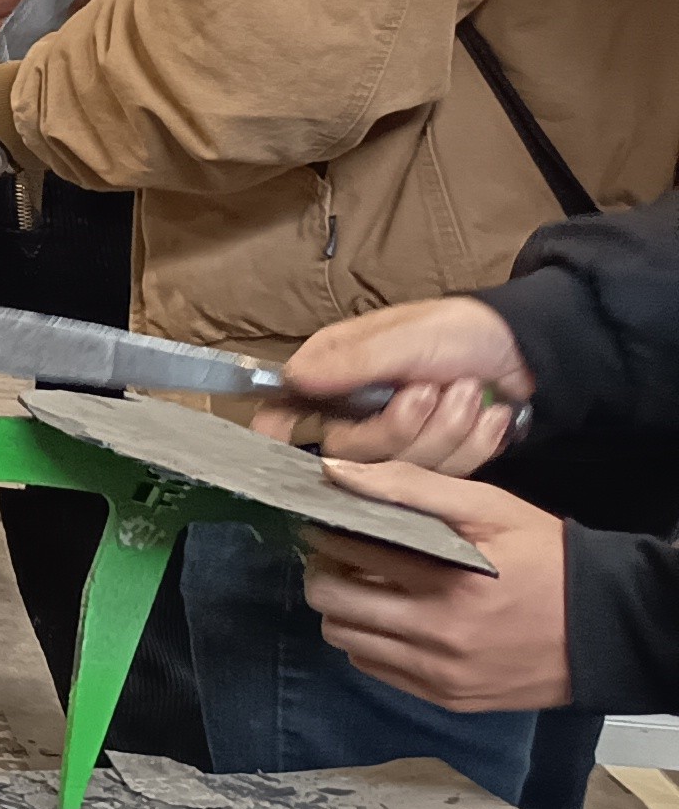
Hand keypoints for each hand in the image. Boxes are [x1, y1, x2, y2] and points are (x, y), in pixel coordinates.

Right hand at [251, 298, 532, 472]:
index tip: (285, 441)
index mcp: (335, 373)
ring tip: (471, 392)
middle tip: (434, 390)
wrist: (527, 350)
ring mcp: (396, 441)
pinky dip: (474, 444)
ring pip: (399, 469)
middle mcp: (356, 411)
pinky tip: (488, 415)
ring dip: (447, 429)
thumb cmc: (460, 331)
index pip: (286, 410)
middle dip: (403, 426)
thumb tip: (294, 379)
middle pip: (350, 452)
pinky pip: (443, 477)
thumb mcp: (406, 339)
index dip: (282, 430)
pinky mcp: (434, 462)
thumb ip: (351, 363)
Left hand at [302, 463, 570, 711]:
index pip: (350, 552)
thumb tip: (336, 474)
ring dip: (341, 611)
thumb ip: (412, 487)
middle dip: (324, 573)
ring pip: (347, 641)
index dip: (327, 533)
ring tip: (361, 587)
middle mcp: (438, 635)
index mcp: (449, 581)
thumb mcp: (491, 508)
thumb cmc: (548, 559)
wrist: (606, 627)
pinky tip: (389, 621)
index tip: (326, 522)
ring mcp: (441, 674)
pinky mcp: (448, 699)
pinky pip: (377, 670)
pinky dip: (369, 644)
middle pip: (334, 603)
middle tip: (335, 556)